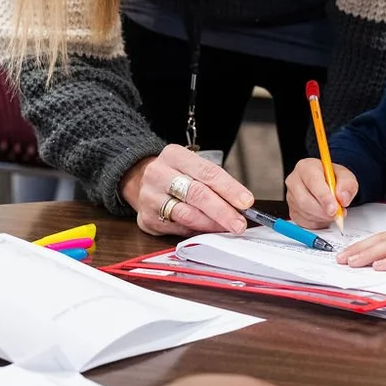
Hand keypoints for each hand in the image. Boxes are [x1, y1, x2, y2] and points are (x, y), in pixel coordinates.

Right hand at [120, 144, 253, 237]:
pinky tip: (207, 230)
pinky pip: (178, 228)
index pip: (207, 172)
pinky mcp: (147, 219)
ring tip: (228, 228)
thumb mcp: (191, 166)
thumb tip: (240, 205)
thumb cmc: (175, 173)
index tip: (246, 202)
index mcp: (174, 155)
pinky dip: (196, 230)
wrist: (138, 180)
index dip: (229, 189)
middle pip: (197, 194)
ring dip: (212, 224)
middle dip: (223, 211)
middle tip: (239, 223)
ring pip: (187, 214)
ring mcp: (150, 197)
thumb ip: (213, 183)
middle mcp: (158, 174)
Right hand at [285, 157, 357, 229]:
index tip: (334, 208)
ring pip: (305, 213)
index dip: (324, 197)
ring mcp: (291, 197)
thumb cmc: (332, 178)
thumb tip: (342, 197)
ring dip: (322, 217)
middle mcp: (294, 180)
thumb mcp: (345, 176)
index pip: (312, 182)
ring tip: (333, 212)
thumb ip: (347, 184)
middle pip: (304, 200)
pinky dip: (318, 222)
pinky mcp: (292, 210)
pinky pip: (304, 221)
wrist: (326, 185)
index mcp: (306, 167)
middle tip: (337, 214)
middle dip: (323, 211)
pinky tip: (324, 215)